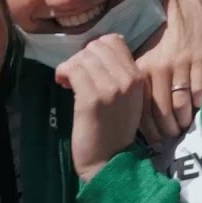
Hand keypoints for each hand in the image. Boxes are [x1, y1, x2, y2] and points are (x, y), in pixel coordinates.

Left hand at [55, 34, 144, 182]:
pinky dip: (63, 73)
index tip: (89, 66)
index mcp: (138, 76)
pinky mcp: (92, 99)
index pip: (114, 41)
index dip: (96, 49)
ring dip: (71, 66)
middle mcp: (127, 79)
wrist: (110, 161)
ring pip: (83, 57)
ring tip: (68, 81)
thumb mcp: (127, 97)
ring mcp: (110, 88)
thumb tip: (93, 50)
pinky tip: (63, 84)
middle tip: (76, 75)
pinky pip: (73, 70)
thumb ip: (117, 73)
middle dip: (81, 57)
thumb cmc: (115, 129)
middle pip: (96, 46)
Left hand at [136, 0, 201, 143]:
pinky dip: (198, 106)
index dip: (148, 127)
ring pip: (181, 105)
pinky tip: (196, 112)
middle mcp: (159, 67)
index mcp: (142, 67)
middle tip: (168, 138)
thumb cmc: (161, 32)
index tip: (151, 140)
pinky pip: (199, 93)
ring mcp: (180, 65)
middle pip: (162, 110)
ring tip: (182, 128)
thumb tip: (128, 105)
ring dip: (183, 121)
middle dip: (166, 129)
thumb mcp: (144, 51)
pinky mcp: (199, 61)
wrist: (185, 5)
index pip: (142, 105)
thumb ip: (136, 75)